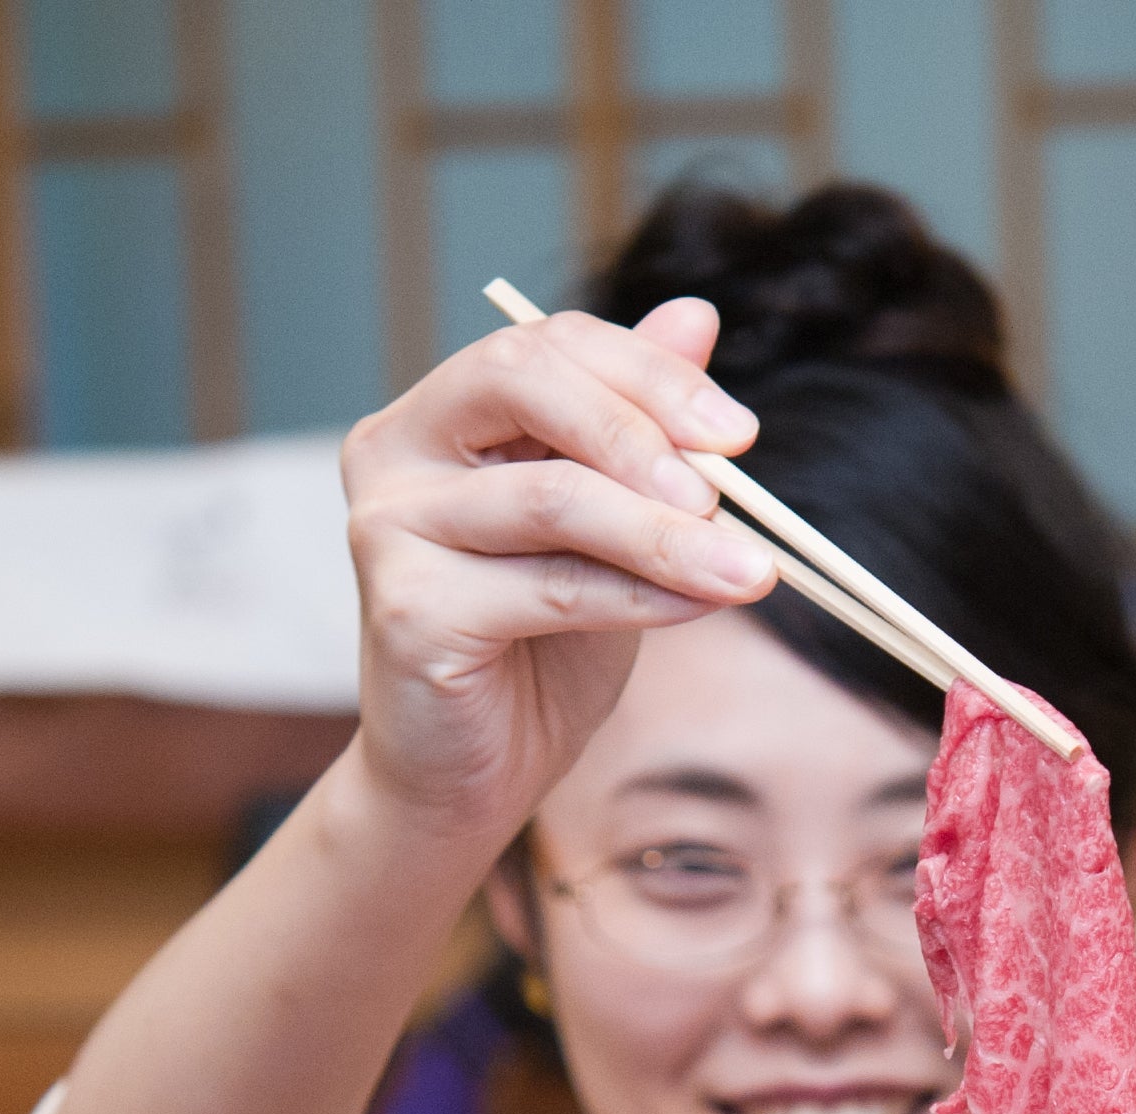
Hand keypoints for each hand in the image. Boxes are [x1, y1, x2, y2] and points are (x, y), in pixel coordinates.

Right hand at [334, 298, 778, 841]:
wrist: (468, 776)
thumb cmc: (538, 647)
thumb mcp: (609, 525)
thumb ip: (641, 427)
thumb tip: (699, 314)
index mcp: (439, 414)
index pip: (545, 343)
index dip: (649, 373)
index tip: (739, 433)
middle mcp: (394, 452)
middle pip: (524, 378)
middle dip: (644, 426)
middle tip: (732, 485)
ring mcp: (385, 527)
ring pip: (551, 495)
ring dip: (667, 533)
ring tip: (749, 571)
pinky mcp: (405, 609)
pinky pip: (548, 586)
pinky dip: (638, 596)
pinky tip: (697, 608)